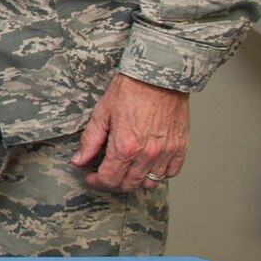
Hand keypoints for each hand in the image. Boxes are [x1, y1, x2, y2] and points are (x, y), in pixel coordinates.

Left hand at [72, 73, 188, 193]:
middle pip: (129, 184)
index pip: (109, 179)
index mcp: (125, 147)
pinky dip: (159, 173)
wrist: (158, 75)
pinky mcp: (181, 147)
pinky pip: (171, 172)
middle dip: (114, 183)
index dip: (96, 182)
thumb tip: (79, 160)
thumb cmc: (130, 90)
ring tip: (127, 170)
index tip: (91, 177)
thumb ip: (90, 141)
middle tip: (106, 174)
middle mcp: (147, 154)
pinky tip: (149, 164)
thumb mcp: (102, 113)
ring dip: (136, 181)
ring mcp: (166, 152)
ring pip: (151, 182)